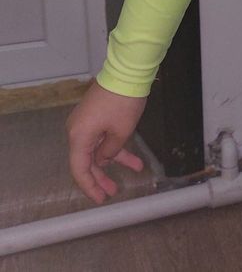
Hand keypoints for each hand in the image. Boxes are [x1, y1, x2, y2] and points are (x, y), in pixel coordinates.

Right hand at [65, 80, 146, 203]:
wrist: (126, 72)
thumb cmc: (123, 102)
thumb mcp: (122, 131)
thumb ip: (110, 151)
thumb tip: (103, 159)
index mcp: (79, 136)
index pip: (79, 169)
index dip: (89, 186)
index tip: (100, 199)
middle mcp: (77, 131)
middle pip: (86, 161)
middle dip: (101, 177)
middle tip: (113, 193)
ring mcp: (85, 123)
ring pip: (97, 150)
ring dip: (113, 162)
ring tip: (132, 172)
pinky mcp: (95, 117)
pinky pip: (102, 138)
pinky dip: (116, 147)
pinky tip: (134, 159)